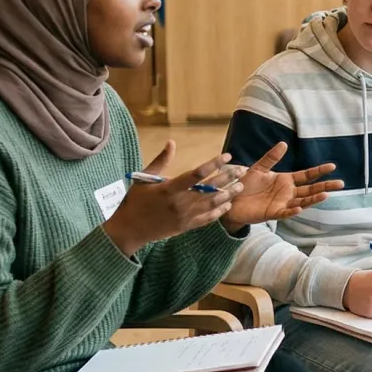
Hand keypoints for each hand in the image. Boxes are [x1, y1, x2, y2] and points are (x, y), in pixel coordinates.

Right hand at [100, 142, 243, 255]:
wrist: (129, 229)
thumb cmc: (135, 201)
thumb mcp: (144, 178)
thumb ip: (161, 160)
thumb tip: (171, 142)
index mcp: (169, 188)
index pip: (196, 174)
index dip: (214, 164)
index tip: (227, 156)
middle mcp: (180, 202)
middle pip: (210, 188)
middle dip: (228, 178)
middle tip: (242, 169)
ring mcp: (184, 216)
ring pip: (212, 204)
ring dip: (229, 194)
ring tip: (240, 186)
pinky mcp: (186, 227)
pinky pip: (207, 219)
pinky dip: (219, 211)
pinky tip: (228, 204)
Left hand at [225, 142, 341, 230]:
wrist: (230, 199)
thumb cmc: (244, 184)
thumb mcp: (258, 168)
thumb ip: (271, 158)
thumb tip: (284, 143)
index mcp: (286, 180)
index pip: (307, 175)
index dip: (319, 171)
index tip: (332, 166)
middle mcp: (287, 192)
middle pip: (310, 189)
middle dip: (325, 186)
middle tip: (341, 184)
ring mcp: (282, 203)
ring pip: (302, 202)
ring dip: (313, 199)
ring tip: (325, 195)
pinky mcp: (273, 213)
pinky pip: (285, 213)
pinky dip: (292, 211)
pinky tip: (300, 208)